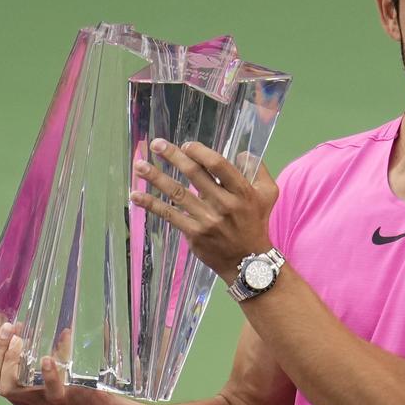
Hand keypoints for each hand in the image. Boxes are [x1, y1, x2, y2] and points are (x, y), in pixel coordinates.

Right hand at [0, 322, 110, 404]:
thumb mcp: (47, 370)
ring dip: (11, 360)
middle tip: (8, 328)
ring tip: (20, 340)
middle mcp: (20, 396)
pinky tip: (47, 358)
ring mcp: (38, 400)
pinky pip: (51, 391)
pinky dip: (48, 374)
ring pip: (9, 388)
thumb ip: (40, 350)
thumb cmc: (70, 388)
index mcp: (13, 387)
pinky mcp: (62, 401)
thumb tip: (34, 323)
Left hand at [128, 138, 278, 282]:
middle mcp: (225, 204)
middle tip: (156, 144)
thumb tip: (240, 153)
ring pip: (178, 194)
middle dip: (174, 157)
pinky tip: (136, 195)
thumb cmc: (256, 222)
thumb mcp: (268, 194)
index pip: (219, 166)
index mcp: (243, 192)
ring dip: (156, 178)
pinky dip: (152, 204)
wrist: (248, 261)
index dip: (200, 153)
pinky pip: (170, 215)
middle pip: (195, 175)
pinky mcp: (195, 234)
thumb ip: (258, 169)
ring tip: (139, 165)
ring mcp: (208, 220)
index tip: (186, 145)